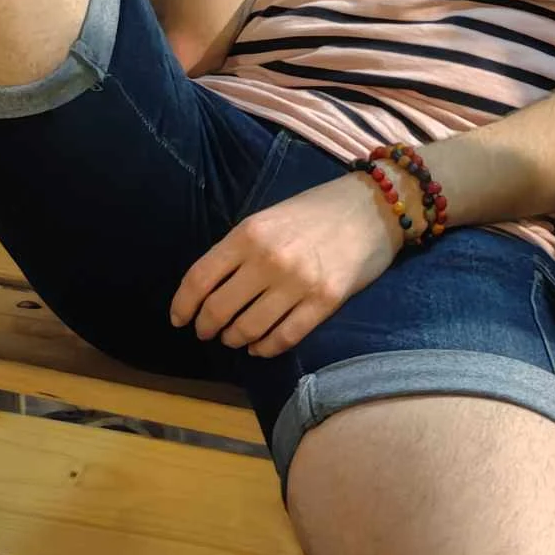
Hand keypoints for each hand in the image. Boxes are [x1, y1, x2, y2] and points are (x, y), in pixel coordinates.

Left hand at [170, 172, 403, 356]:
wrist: (374, 207)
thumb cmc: (316, 211)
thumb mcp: (268, 218)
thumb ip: (239, 249)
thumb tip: (209, 289)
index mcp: (248, 234)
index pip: (199, 279)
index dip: (183, 305)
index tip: (179, 319)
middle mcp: (268, 259)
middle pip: (219, 309)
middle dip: (207, 327)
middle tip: (208, 332)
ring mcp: (297, 283)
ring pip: (248, 329)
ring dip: (235, 339)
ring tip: (235, 338)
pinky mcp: (324, 302)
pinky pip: (283, 338)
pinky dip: (264, 348)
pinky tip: (260, 347)